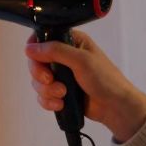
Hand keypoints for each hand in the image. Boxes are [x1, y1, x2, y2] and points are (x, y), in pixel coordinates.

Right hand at [25, 30, 145, 142]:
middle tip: (50, 80)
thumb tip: (30, 48)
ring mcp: (62, 75)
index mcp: (72, 41)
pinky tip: (60, 104)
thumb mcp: (81, 60)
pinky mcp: (60, 92)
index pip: (43, 39)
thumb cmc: (106, 80)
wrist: (115, 107)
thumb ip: (55, 51)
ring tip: (62, 94)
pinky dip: (48, 101)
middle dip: (40, 74)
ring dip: (47, 90)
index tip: (36, 60)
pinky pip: (43, 96)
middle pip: (36, 62)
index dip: (35, 49)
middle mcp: (64, 56)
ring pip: (38, 81)